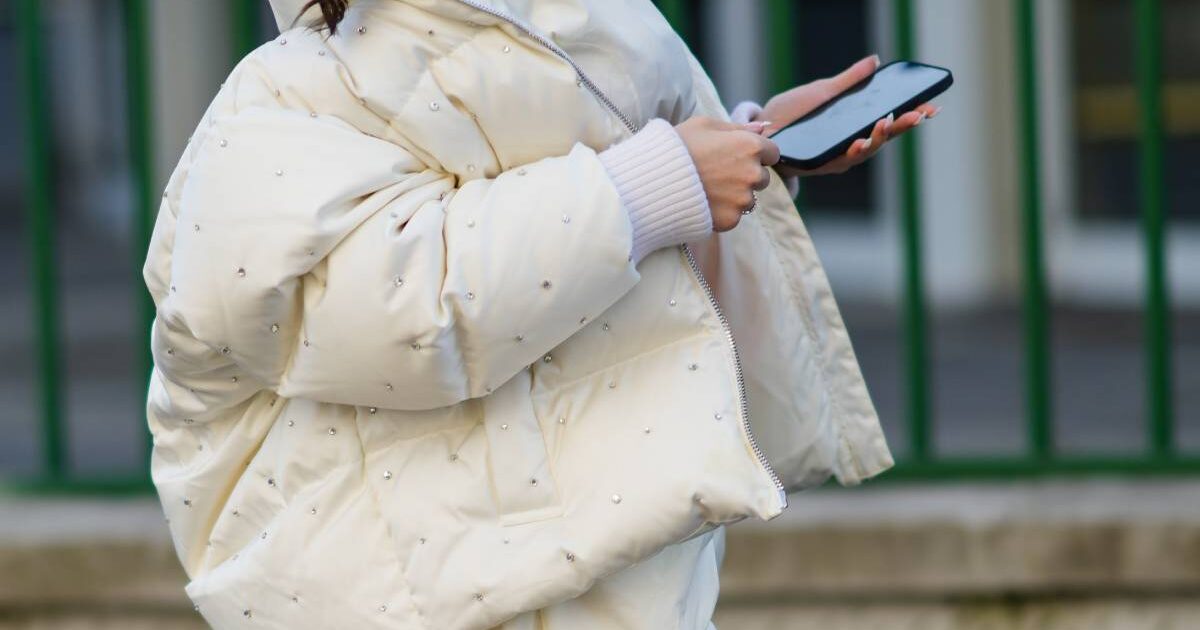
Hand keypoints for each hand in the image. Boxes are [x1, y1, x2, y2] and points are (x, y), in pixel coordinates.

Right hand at [675, 116, 779, 230]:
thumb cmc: (677, 147)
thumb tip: (764, 128)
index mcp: (750, 146)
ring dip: (735, 195)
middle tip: (718, 174)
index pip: (772, 153)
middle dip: (746, 176)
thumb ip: (738, 127)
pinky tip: (704, 202)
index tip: (736, 156)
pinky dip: (723, 212)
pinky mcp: (731, 220)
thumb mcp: (705, 125)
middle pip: (762, 178)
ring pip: (749, 199)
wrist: (652, 182)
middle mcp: (752, 174)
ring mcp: (742, 199)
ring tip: (708, 189)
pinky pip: (734, 216)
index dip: (755, 154)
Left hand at [755, 54, 941, 176]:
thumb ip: (850, 80)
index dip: (912, 114)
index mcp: (857, 124)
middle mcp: (852, 143)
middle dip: (903, 126)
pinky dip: (854, 152)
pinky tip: (862, 143)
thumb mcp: (824, 91)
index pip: (891, 120)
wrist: (762, 129)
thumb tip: (874, 61)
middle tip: (919, 114)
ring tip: (889, 122)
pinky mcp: (821, 163)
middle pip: (884, 136)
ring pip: (866, 150)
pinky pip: (841, 160)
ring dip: (880, 138)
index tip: (933, 106)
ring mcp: (838, 155)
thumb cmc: (793, 112)